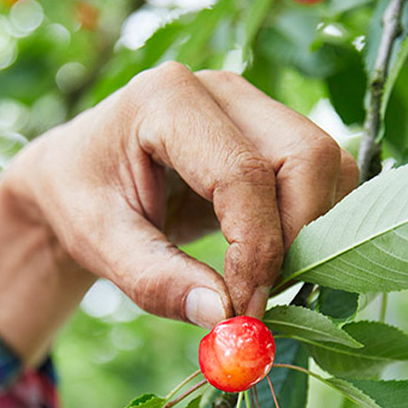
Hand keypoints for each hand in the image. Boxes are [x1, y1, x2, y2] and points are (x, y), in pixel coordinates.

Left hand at [0, 63, 357, 363]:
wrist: (79, 176)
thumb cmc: (81, 201)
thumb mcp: (99, 243)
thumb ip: (155, 280)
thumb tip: (225, 317)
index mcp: (166, 99)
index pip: (243, 174)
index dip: (255, 250)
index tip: (242, 310)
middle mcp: (222, 91)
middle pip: (307, 157)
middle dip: (299, 238)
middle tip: (264, 297)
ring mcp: (252, 107)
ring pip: (329, 165)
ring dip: (314, 234)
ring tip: (264, 280)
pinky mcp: (269, 134)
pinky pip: (324, 177)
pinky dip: (315, 225)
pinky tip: (273, 259)